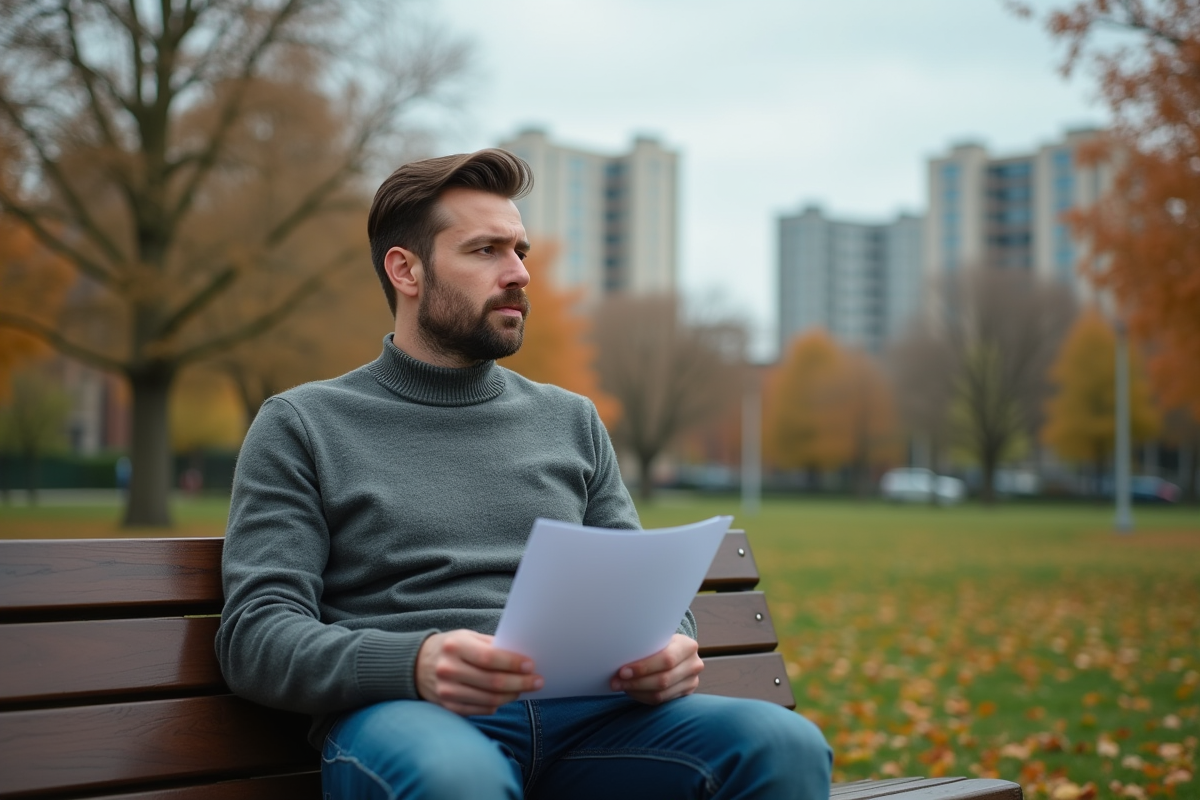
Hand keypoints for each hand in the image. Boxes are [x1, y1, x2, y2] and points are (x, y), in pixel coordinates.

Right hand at [416, 630, 542, 715]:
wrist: (415, 665)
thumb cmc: (450, 648)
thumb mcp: (467, 637)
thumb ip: (491, 645)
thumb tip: (521, 655)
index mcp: (455, 647)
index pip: (489, 658)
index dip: (513, 663)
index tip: (531, 665)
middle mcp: (449, 670)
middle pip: (492, 681)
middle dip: (520, 682)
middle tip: (537, 681)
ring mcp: (446, 691)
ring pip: (488, 699)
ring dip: (511, 695)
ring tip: (524, 690)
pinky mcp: (447, 707)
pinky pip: (479, 710)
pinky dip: (496, 705)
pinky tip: (505, 698)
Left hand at [610, 633, 703, 704]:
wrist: (678, 650)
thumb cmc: (662, 641)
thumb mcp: (659, 637)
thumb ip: (646, 644)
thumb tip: (619, 653)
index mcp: (687, 645)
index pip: (666, 659)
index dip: (643, 667)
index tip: (622, 671)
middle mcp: (694, 664)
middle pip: (663, 680)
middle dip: (636, 682)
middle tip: (616, 682)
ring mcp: (692, 681)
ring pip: (661, 694)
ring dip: (637, 692)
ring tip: (621, 687)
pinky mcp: (686, 694)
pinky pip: (661, 701)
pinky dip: (643, 697)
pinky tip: (632, 691)